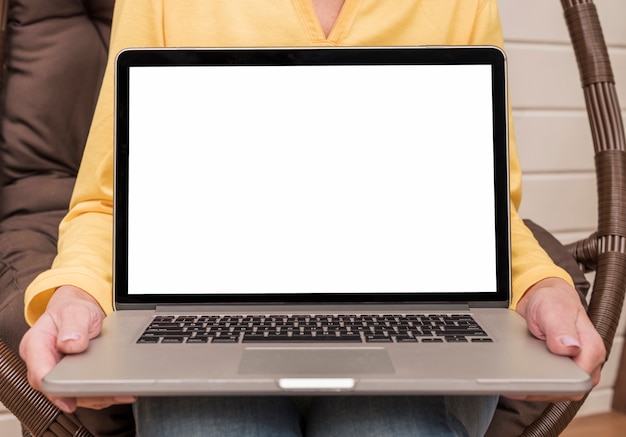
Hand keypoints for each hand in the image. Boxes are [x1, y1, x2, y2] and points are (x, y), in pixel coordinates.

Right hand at [19, 285, 135, 411]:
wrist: (79, 310)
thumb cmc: (72, 310)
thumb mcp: (74, 312)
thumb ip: (72, 326)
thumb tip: (70, 343)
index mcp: (36, 344)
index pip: (39, 373)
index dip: (53, 388)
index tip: (68, 397)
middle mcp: (43, 361)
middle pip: (55, 388)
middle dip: (79, 394)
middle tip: (104, 393)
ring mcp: (56, 371)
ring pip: (69, 393)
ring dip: (92, 396)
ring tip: (115, 393)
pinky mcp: (69, 377)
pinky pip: (79, 390)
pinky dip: (97, 393)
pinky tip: (113, 391)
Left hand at [513, 278, 605, 401]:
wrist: (545, 300)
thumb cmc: (554, 302)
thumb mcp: (554, 311)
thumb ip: (561, 330)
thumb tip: (570, 348)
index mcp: (591, 349)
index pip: (579, 379)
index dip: (557, 383)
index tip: (535, 380)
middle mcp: (585, 362)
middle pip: (567, 389)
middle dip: (543, 388)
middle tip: (518, 382)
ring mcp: (572, 368)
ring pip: (557, 390)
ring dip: (535, 388)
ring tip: (514, 382)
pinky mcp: (560, 371)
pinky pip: (547, 384)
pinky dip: (531, 384)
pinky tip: (515, 382)